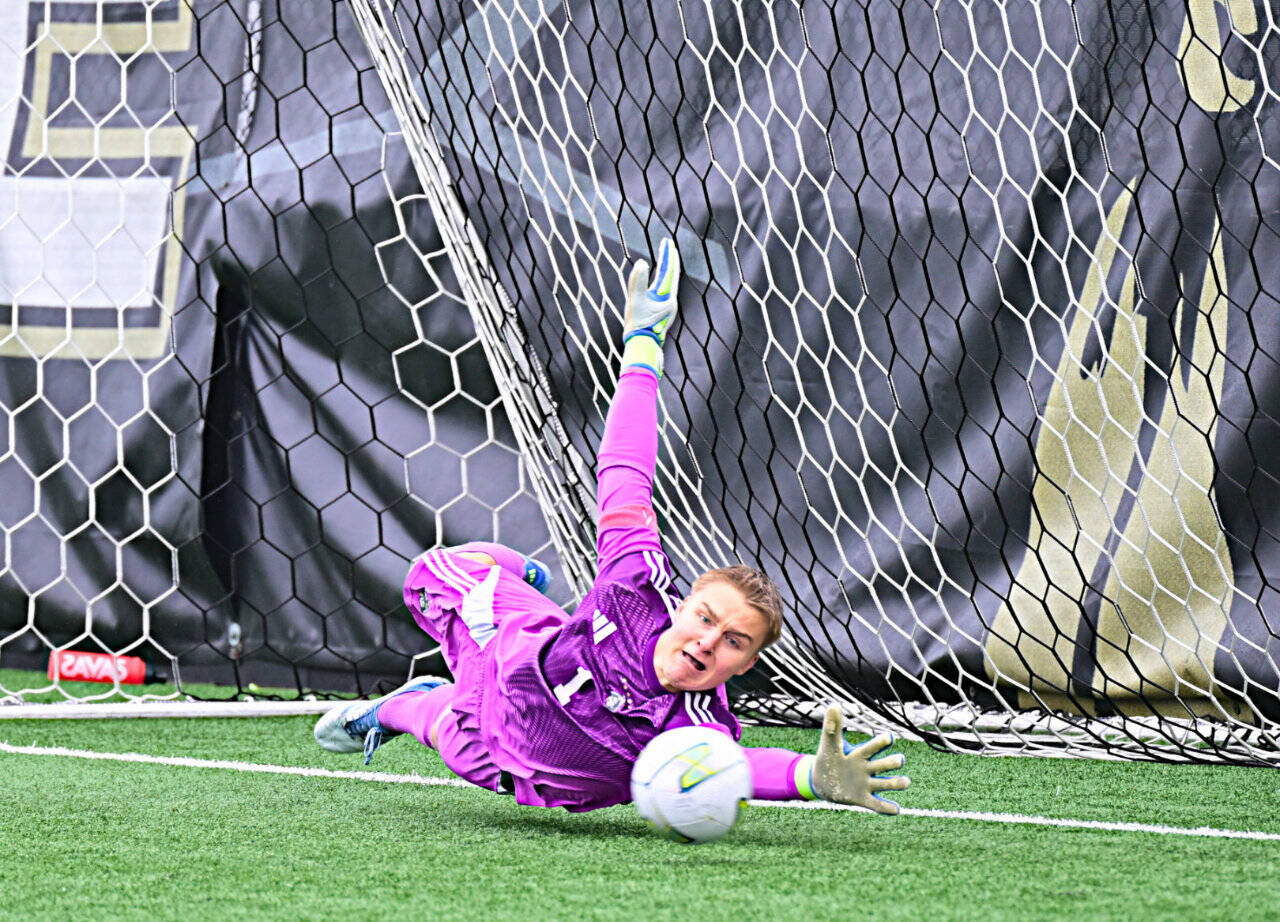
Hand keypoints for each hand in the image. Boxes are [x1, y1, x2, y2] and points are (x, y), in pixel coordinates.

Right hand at [621, 237, 680, 374]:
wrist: (642, 345)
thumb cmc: (638, 325)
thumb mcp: (635, 301)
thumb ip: (638, 281)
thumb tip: (641, 262)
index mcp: (667, 298)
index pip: (669, 272)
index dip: (668, 255)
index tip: (667, 242)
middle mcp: (670, 301)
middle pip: (672, 276)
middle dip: (670, 259)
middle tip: (669, 245)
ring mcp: (666, 307)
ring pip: (669, 284)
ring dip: (668, 270)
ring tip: (667, 257)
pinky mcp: (661, 312)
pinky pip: (664, 292)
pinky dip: (663, 282)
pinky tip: (660, 280)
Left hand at [812, 705, 909, 813]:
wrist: (822, 782)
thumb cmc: (829, 759)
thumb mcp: (828, 744)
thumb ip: (832, 727)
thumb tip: (833, 704)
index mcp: (859, 755)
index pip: (871, 747)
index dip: (879, 743)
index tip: (888, 737)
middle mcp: (867, 769)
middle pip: (883, 765)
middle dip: (892, 763)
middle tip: (899, 760)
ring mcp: (867, 784)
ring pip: (885, 784)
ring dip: (896, 783)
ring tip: (906, 782)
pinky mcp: (863, 799)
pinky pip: (877, 805)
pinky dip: (886, 808)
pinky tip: (896, 810)